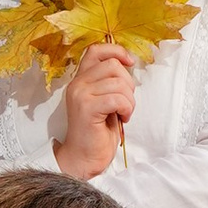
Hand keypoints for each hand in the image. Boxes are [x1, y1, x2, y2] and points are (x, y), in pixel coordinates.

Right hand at [52, 45, 136, 177]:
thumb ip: (109, 81)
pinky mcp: (87, 108)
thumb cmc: (97, 131)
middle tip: (126, 102)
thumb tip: (128, 64)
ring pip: (118, 83)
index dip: (116, 51)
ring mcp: (80, 95)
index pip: (96, 50)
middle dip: (128, 83)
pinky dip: (127, 109)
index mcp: (80, 79)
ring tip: (124, 113)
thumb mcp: (104, 100)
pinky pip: (118, 99)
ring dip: (129, 100)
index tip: (130, 62)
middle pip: (113, 65)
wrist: (84, 157)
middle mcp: (77, 84)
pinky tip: (122, 119)